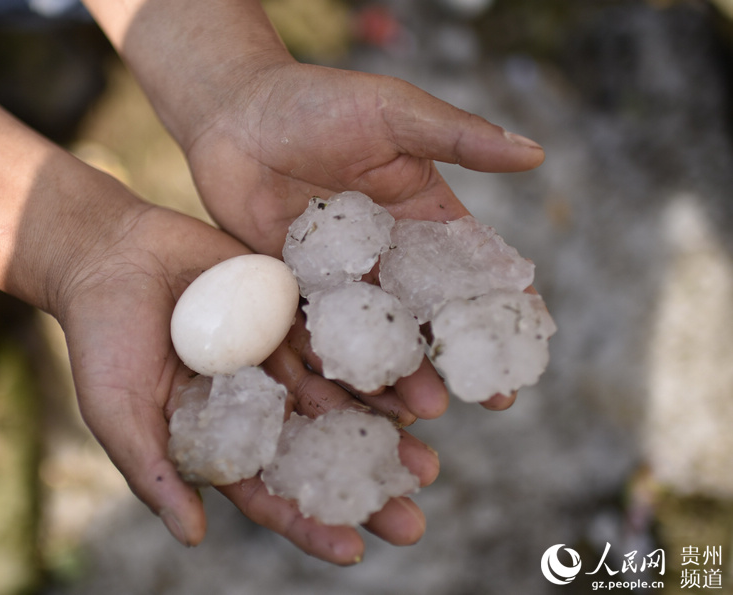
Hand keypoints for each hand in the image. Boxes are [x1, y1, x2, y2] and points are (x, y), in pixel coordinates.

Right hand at [53, 200, 439, 564]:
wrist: (112, 253)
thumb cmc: (102, 338)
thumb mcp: (118, 410)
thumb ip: (154, 470)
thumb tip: (194, 537)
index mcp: (219, 435)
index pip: (268, 490)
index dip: (307, 522)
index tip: (353, 549)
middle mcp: (257, 402)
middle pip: (317, 452)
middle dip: (362, 486)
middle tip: (411, 521)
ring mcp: (276, 356)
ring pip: (339, 398)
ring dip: (383, 429)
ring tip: (427, 461)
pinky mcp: (290, 309)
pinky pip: (336, 335)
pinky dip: (370, 359)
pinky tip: (409, 382)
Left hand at [185, 62, 543, 411]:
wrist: (234, 114)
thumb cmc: (317, 100)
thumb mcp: (395, 114)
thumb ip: (459, 137)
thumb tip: (535, 154)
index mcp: (422, 215)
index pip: (473, 267)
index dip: (504, 307)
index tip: (531, 346)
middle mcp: (386, 254)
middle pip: (429, 315)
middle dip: (459, 356)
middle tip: (492, 401)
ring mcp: (341, 277)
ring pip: (378, 334)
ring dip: (402, 372)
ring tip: (425, 411)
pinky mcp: (294, 290)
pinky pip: (319, 334)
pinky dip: (337, 366)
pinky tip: (356, 397)